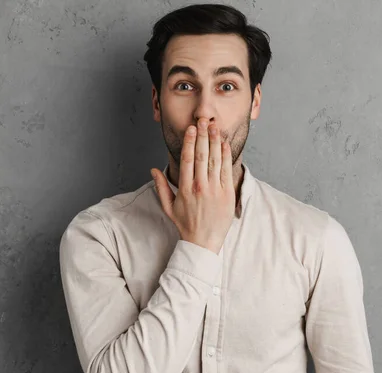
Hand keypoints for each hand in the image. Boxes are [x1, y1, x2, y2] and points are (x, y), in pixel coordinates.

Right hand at [150, 118, 235, 254]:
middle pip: (201, 155)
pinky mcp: (227, 194)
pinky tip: (224, 144)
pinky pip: (227, 170)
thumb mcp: (168, 207)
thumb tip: (154, 170)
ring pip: (215, 160)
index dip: (189, 142)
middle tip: (204, 121)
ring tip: (215, 127)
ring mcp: (215, 190)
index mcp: (185, 188)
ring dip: (215, 141)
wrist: (203, 242)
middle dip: (203, 136)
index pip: (187, 159)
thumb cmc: (186, 225)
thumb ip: (161, 187)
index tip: (191, 129)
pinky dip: (226, 156)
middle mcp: (200, 187)